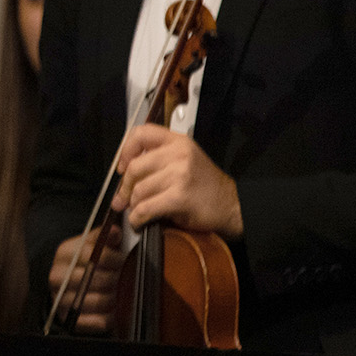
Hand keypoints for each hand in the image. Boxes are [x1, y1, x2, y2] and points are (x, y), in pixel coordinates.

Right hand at [47, 224, 124, 334]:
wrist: (64, 286)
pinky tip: (111, 310)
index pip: (94, 255)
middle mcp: (58, 276)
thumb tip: (115, 231)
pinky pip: (97, 321)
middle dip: (116, 279)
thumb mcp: (89, 244)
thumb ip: (103, 237)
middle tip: (122, 278)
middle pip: (97, 279)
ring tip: (117, 293)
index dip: (114, 258)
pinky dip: (108, 317)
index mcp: (64, 254)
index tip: (122, 260)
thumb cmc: (83, 263)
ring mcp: (61, 299)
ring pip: (99, 301)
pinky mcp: (68, 319)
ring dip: (113, 298)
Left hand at [113, 125, 242, 237]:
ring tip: (138, 210)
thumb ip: (158, 159)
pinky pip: (145, 208)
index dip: (125, 150)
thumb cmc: (206, 186)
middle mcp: (179, 154)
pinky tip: (140, 221)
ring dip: (133, 205)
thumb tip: (123, 173)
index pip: (141, 134)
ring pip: (139, 190)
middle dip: (125, 187)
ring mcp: (180, 175)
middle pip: (135, 167)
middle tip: (124, 198)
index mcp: (179, 142)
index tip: (122, 166)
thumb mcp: (185, 161)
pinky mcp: (179, 197)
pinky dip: (137, 218)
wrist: (233, 205)